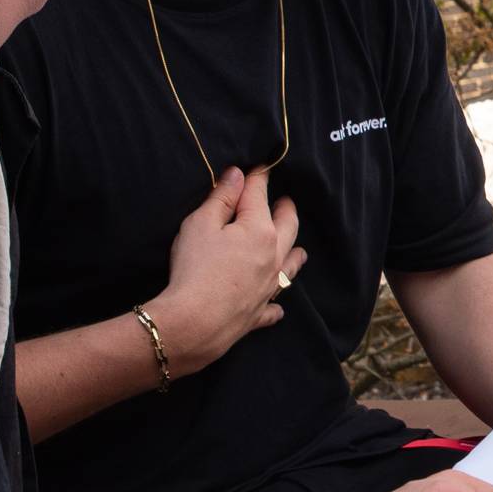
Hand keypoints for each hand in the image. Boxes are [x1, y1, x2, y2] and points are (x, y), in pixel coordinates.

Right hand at [146, 168, 305, 373]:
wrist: (195, 323)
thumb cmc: (194, 268)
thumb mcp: (200, 224)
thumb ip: (221, 198)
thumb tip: (237, 175)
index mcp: (260, 229)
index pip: (259, 195)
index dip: (257, 178)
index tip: (259, 168)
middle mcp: (274, 256)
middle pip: (288, 226)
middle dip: (287, 210)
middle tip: (287, 201)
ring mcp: (269, 287)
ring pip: (291, 266)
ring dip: (295, 253)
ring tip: (298, 248)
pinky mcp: (259, 313)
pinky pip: (275, 307)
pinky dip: (277, 304)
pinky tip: (277, 306)